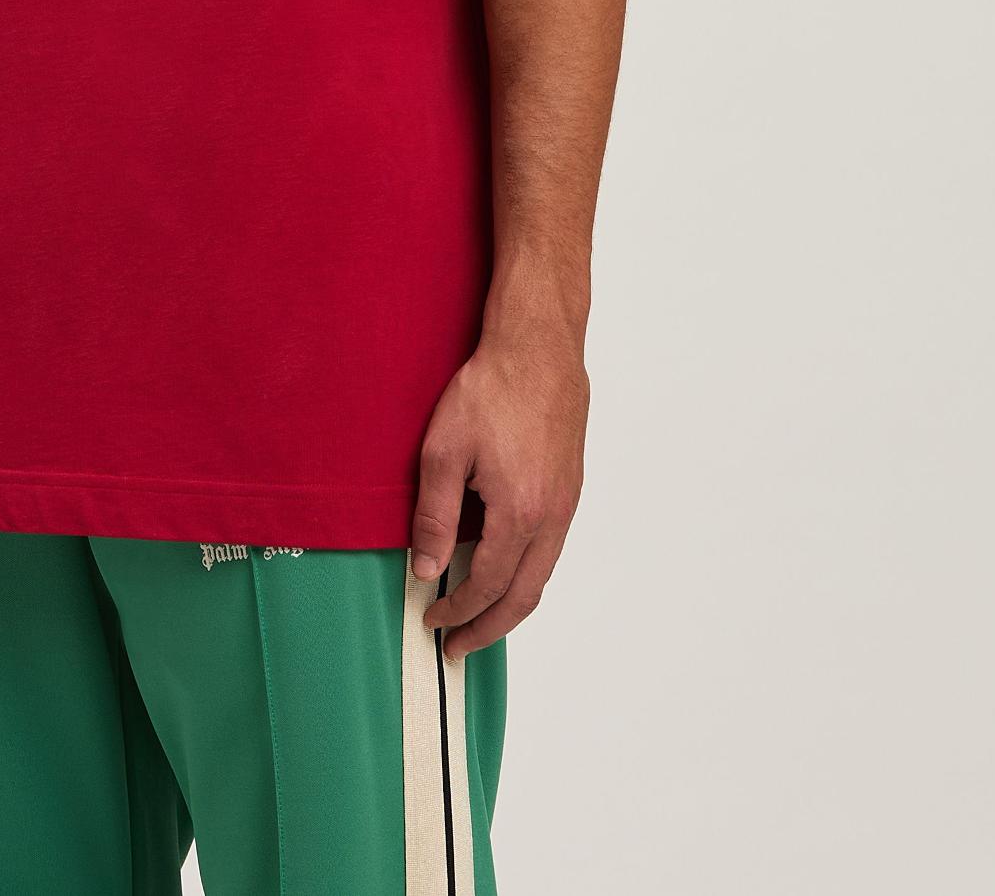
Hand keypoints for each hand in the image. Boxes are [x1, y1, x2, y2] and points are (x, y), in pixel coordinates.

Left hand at [410, 321, 587, 657]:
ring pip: (541, 574)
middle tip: (458, 647)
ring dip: (509, 603)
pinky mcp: (570, 485)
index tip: (432, 620)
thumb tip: (424, 569)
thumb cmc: (491, 390)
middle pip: (523, 596)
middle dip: (488, 627)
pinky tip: (502, 564)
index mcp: (519, 515)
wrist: (539, 348)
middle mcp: (551, 517)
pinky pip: (549, 547)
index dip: (457, 610)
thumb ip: (434, 516)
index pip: (485, 584)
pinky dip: (525, 571)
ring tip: (479, 616)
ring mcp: (566, 503)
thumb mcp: (444, 451)